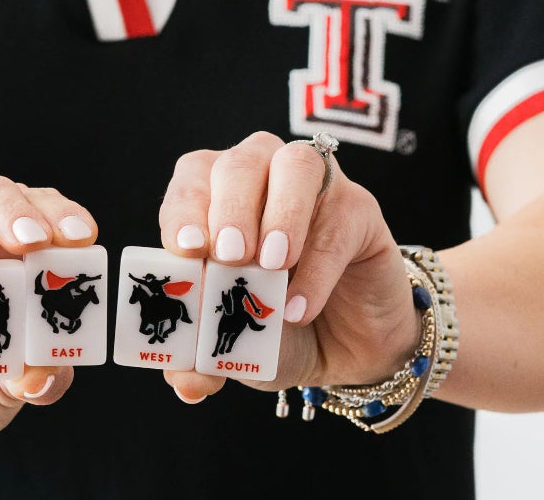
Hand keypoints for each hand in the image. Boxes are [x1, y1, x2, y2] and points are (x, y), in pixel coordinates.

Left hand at [157, 132, 418, 401]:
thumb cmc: (275, 326)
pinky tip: (301, 307)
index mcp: (214, 193)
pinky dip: (318, 264)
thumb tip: (184, 381)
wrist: (345, 347)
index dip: (185, 209)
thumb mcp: (233, 345)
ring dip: (279, 214)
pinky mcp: (358, 207)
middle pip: (239, 163)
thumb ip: (202, 358)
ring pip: (294, 165)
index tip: (186, 248)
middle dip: (230, 207)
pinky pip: (338, 219)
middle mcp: (261, 174)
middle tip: (229, 256)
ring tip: (272, 266)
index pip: (192, 180)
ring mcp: (313, 184)